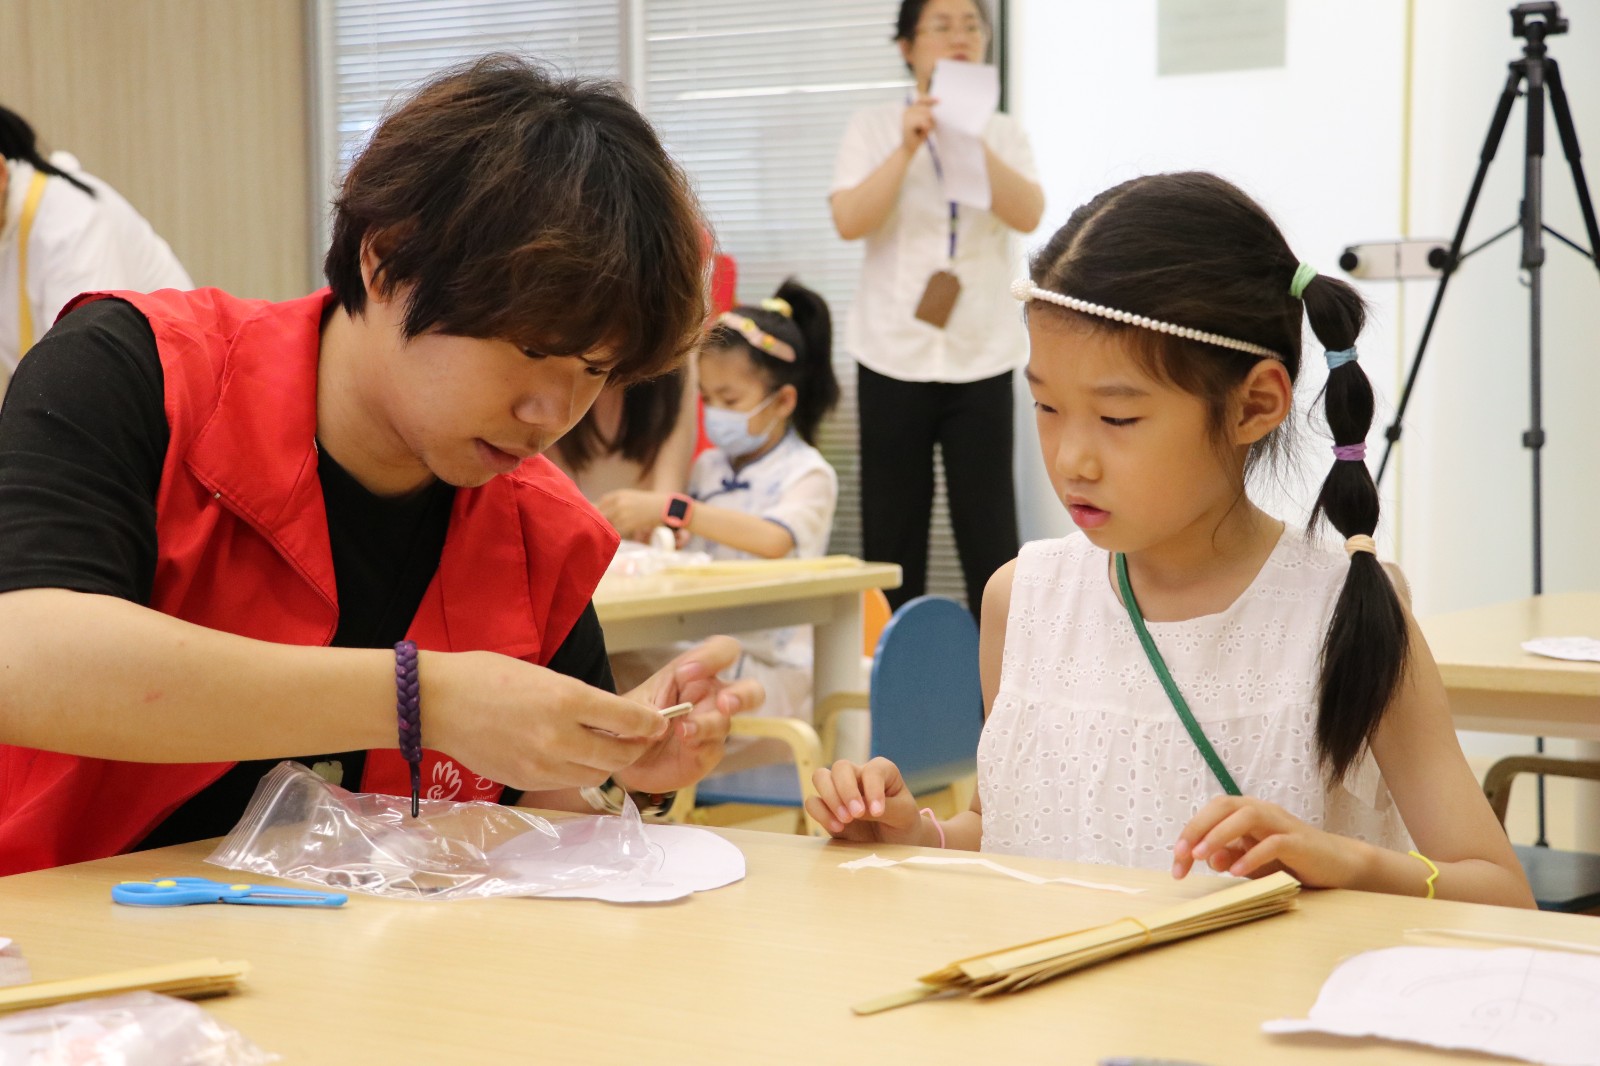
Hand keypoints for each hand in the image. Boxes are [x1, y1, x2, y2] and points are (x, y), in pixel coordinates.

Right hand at [424, 650, 668, 791]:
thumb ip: (581, 699)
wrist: (437, 702)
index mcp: (567, 700)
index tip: (658, 722)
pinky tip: (573, 753)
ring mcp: (542, 764)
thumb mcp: (545, 675)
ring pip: (596, 774)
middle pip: (620, 756)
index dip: (651, 724)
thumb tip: (616, 717)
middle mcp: (560, 737)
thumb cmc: (487, 676)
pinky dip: (578, 770)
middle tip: (640, 738)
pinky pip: (567, 781)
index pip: (629, 721)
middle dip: (636, 747)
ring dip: (608, 762)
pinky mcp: (526, 781)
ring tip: (607, 746)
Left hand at [597, 489, 667, 542]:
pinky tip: (621, 532)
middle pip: (601, 515)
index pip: (599, 504)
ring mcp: (622, 514)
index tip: (599, 517)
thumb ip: (615, 502)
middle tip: (602, 526)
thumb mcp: (629, 496)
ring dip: (608, 528)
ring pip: (607, 524)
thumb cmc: (646, 502)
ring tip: (614, 530)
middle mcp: (618, 504)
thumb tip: (599, 510)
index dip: (598, 511)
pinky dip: (617, 533)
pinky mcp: (627, 525)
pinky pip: (616, 531)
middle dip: (600, 521)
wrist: (661, 508)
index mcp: (618, 495)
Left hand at [613, 635, 762, 793]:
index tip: (688, 671)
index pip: (722, 651)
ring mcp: (712, 726)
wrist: (623, 759)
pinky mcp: (708, 753)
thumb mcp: (631, 705)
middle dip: (743, 696)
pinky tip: (684, 745)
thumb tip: (663, 719)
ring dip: (707, 724)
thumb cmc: (633, 721)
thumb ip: (644, 708)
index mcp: (695, 673)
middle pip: (750, 690)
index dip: (713, 657)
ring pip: (726, 722)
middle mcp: (710, 698)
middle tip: (725, 703)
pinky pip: (713, 748)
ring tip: (684, 731)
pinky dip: (699, 745)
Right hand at [805, 757, 924, 843]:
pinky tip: (838, 828)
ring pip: (820, 777)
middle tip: (856, 814)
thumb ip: (887, 809)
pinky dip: (820, 813)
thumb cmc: (903, 823)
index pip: (872, 770)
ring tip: (846, 821)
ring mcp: (840, 791)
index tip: (878, 812)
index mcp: (881, 771)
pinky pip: (812, 802)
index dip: (873, 788)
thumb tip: (858, 810)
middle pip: (841, 767)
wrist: (895, 843)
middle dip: (846, 790)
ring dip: (830, 797)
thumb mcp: (904, 815)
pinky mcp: (828, 809)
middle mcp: (858, 776)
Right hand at [901, 95, 937, 154]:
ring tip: (924, 130)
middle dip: (931, 118)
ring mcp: (906, 117)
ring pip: (926, 115)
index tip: (939, 101)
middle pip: (926, 108)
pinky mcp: (907, 123)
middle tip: (929, 127)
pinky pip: (922, 121)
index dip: (930, 100)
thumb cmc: (919, 135)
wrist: (909, 148)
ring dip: (929, 123)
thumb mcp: (926, 122)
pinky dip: (926, 127)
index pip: (921, 99)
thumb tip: (937, 106)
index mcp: (910, 109)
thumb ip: (930, 114)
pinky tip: (923, 131)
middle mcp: (907, 110)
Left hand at [1172, 795, 1366, 887]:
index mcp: (1247, 813)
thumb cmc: (1291, 860)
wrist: (1338, 865)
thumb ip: (1231, 856)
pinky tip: (1236, 872)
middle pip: (1224, 805)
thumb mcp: (1254, 860)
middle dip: (1198, 828)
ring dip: (1220, 835)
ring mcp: (1282, 824)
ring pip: (1246, 816)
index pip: (1211, 813)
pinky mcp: (1300, 842)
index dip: (1190, 832)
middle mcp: (1262, 812)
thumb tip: (1207, 858)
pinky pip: (1273, 843)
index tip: (1176, 860)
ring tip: (1203, 857)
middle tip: (1183, 854)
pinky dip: (1252, 856)